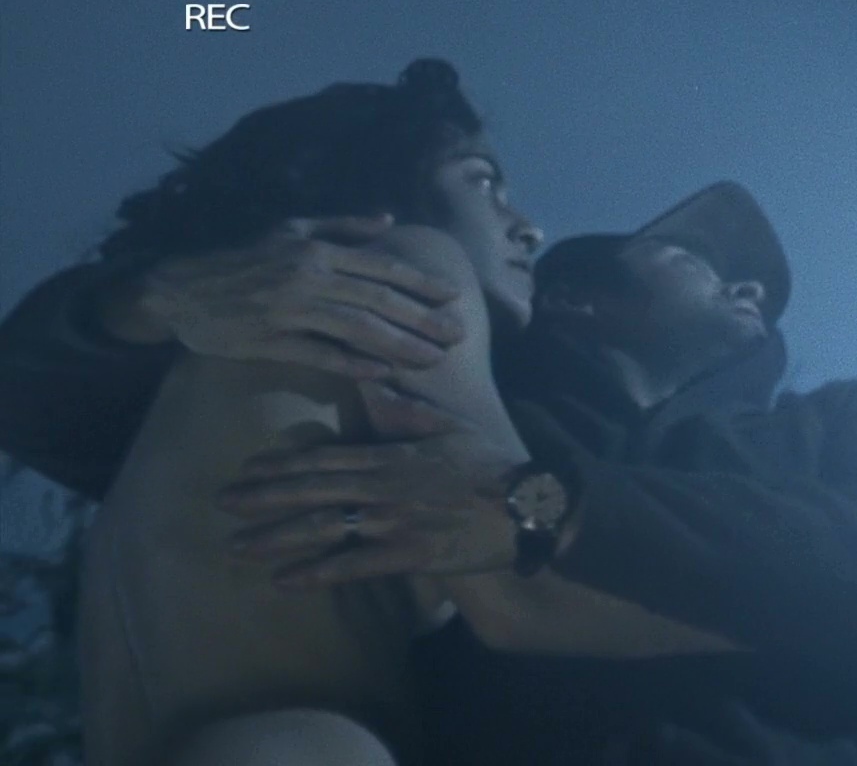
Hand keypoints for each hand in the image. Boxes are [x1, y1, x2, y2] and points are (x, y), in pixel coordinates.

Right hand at [123, 214, 466, 377]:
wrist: (180, 289)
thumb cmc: (243, 258)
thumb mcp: (290, 230)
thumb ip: (341, 226)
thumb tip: (388, 219)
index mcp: (316, 251)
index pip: (381, 268)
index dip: (421, 284)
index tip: (454, 297)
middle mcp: (307, 277)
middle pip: (377, 301)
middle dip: (423, 320)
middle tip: (458, 336)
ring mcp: (288, 310)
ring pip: (356, 329)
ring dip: (399, 345)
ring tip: (433, 359)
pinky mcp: (269, 340)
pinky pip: (319, 354)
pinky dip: (352, 364)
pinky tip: (382, 373)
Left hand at [218, 388, 529, 587]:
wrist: (532, 506)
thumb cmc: (493, 467)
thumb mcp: (451, 428)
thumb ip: (406, 409)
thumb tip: (373, 378)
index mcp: (391, 455)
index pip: (324, 458)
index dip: (281, 465)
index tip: (246, 469)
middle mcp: (383, 487)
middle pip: (311, 490)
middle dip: (262, 497)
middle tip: (221, 503)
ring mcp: (394, 522)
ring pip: (322, 527)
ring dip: (276, 537)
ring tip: (237, 545)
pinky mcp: (410, 555)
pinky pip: (354, 565)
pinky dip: (317, 573)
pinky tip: (285, 581)